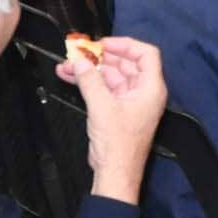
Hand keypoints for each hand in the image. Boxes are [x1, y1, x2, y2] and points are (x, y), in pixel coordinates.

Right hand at [58, 35, 166, 204]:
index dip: (126, 45)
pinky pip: (104, 89)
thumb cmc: (118, 143)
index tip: (104, 44)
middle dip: (101, 57)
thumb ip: (90, 80)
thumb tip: (79, 61)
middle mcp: (143, 92)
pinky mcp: (116, 111)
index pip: (146, 54)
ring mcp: (129, 102)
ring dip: (91, 70)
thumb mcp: (102, 106)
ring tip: (68, 64)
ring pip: (111, 76)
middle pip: (126, 64)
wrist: (114, 173)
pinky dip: (89, 82)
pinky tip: (71, 76)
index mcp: (150, 88)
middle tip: (81, 52)